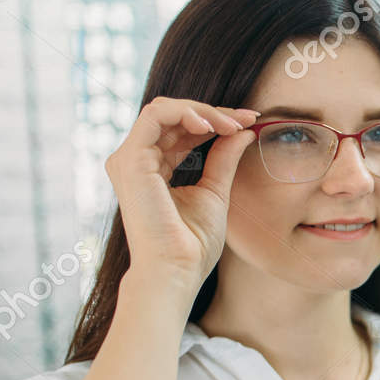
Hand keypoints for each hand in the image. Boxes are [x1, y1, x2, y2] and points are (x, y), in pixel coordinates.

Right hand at [105, 96, 260, 289]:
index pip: (180, 130)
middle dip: (214, 113)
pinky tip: (212, 126)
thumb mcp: (215, 191)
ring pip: (164, 110)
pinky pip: (156, 116)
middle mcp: (136, 160)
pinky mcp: (130, 159)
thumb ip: (223, 158)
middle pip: (173, 116)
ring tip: (232, 124)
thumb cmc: (192, 244)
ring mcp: (129, 158)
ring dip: (203, 111)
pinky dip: (186, 113)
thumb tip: (243, 132)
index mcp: (151, 167)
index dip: (215, 121)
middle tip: (248, 118)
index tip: (250, 122)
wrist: (177, 269)